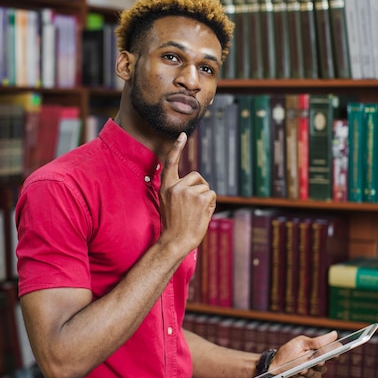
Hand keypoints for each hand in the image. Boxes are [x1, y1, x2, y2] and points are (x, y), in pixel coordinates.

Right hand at [160, 132, 215, 252]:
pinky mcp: (200, 198)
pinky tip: (202, 215)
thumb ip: (178, 191)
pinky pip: (212, 195)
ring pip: (206, 187)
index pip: (170, 163)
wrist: (175, 242)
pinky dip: (211, 205)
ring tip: (196, 213)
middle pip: (196, 176)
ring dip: (205, 199)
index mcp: (166, 187)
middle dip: (200, 188)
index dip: (176, 148)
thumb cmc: (174, 226)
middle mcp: (175, 187)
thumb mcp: (168, 204)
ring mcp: (188, 192)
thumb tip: (196, 183)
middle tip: (194, 206)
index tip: (182, 135)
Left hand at [270, 330, 337, 377]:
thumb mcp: (301, 343)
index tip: (336, 353)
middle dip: (319, 364)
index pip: (331, 356)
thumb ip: (317, 341)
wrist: (272, 365)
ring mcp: (310, 377)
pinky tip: (296, 375)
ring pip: (316, 377)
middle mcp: (316, 367)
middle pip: (323, 367)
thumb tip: (335, 334)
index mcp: (317, 355)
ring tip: (301, 369)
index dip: (335, 355)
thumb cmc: (287, 352)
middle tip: (317, 361)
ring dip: (308, 372)